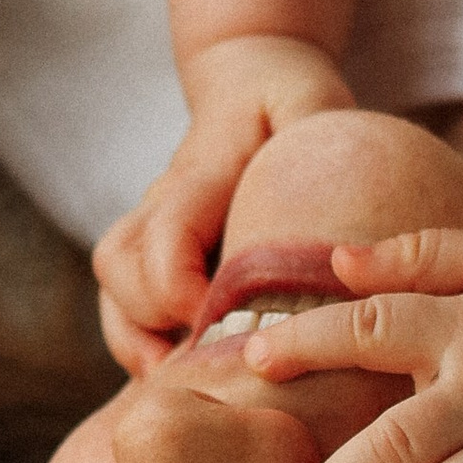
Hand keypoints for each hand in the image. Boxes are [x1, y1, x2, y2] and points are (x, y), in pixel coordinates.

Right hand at [94, 35, 352, 371]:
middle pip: (120, 265)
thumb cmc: (288, 98)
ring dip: (136, 339)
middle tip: (207, 363)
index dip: (179, 288)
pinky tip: (179, 378)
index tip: (219, 321)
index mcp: (203, 169)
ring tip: (181, 383)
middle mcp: (163, 200)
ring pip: (113, 288)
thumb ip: (321, 133)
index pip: (166, 232)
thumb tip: (349, 204)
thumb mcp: (312, 103)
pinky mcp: (152, 254)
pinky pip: (122, 304)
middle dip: (150, 322)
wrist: (245, 79)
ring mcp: (151, 228)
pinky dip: (139, 345)